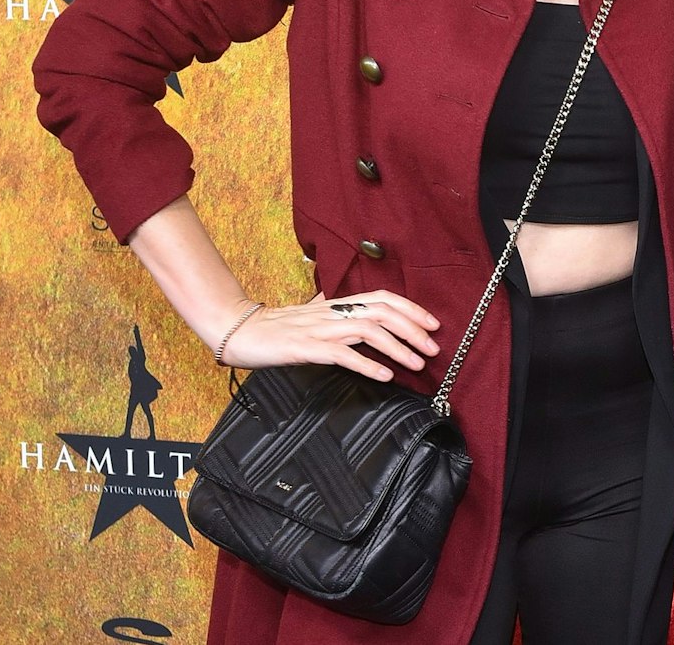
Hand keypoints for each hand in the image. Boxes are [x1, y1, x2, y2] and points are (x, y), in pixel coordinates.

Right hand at [221, 290, 440, 380]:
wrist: (240, 330)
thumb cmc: (279, 327)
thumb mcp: (317, 318)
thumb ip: (340, 317)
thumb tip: (367, 321)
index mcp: (338, 305)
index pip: (384, 299)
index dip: (412, 309)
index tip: (433, 324)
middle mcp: (334, 313)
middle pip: (383, 312)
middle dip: (413, 329)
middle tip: (433, 348)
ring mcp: (320, 329)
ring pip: (368, 331)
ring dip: (397, 347)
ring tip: (416, 363)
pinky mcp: (305, 347)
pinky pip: (341, 354)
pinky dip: (366, 363)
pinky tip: (383, 375)